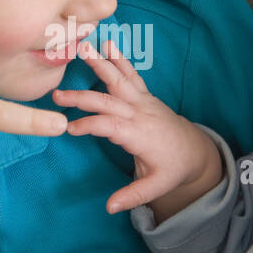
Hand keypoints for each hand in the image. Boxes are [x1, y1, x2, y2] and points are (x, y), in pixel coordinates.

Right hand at [54, 40, 218, 213]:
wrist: (194, 149)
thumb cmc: (172, 168)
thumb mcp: (156, 186)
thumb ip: (133, 195)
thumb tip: (110, 208)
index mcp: (140, 135)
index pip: (110, 127)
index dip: (89, 126)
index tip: (68, 128)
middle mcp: (141, 114)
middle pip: (109, 101)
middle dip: (83, 97)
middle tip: (57, 94)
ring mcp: (143, 101)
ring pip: (120, 80)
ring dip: (101, 64)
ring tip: (82, 48)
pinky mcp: (144, 96)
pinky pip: (131, 74)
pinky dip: (119, 59)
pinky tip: (107, 44)